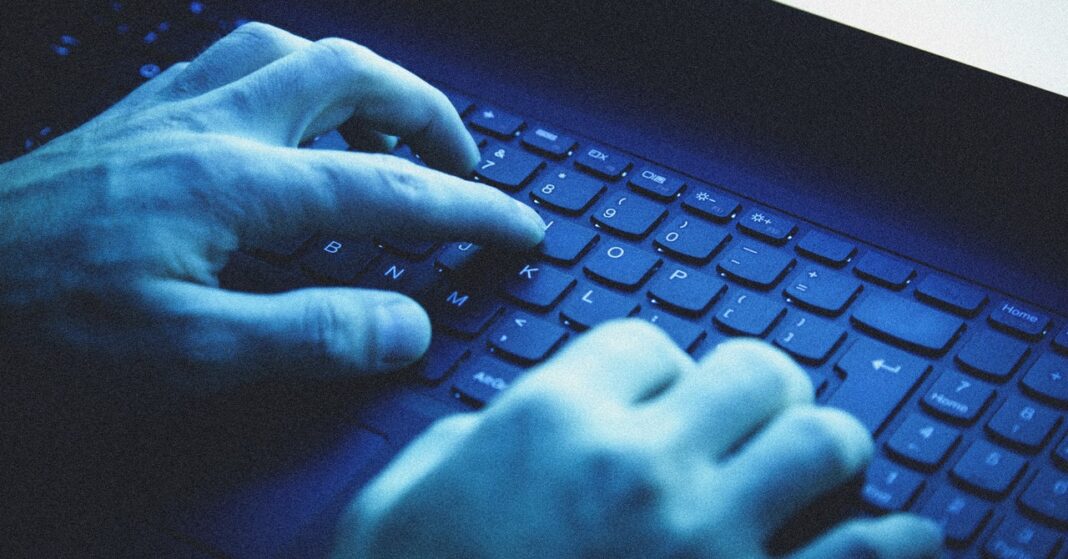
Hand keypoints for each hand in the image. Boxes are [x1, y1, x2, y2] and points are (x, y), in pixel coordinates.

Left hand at [0, 23, 542, 393]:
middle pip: (349, 76)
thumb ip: (307, 336)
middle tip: (463, 162)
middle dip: (427, 115)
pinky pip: (235, 63)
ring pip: (291, 51)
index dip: (468, 209)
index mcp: (233, 185)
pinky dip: (292, 79)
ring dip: (361, 83)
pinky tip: (290, 121)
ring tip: (390, 130)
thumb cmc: (43, 321)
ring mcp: (170, 111)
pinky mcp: (138, 118)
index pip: (386, 188)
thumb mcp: (185, 357)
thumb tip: (404, 325)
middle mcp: (209, 127)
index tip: (518, 228)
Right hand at [338, 321, 942, 558]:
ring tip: (814, 468)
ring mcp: (706, 546)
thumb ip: (463, 442)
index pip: (645, 344)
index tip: (659, 397)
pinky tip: (903, 538)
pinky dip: (898, 543)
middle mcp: (637, 467)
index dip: (656, 370)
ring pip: (824, 440)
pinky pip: (866, 558)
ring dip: (825, 448)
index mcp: (548, 423)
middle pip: (753, 371)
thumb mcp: (393, 506)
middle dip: (756, 391)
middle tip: (751, 421)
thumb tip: (508, 423)